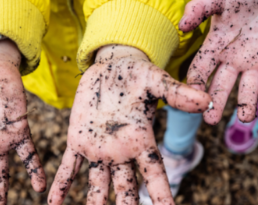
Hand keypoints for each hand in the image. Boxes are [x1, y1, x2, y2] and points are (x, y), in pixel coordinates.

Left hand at [48, 45, 210, 204]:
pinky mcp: (78, 140)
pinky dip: (61, 185)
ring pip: (97, 184)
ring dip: (94, 203)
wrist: (110, 66)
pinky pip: (69, 167)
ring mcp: (99, 149)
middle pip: (126, 188)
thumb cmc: (137, 73)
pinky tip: (52, 203)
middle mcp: (122, 151)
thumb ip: (176, 93)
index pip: (154, 174)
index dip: (161, 195)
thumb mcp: (155, 80)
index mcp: (141, 140)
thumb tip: (205, 100)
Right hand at [179, 0, 257, 124]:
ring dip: (247, 104)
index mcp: (217, 46)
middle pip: (222, 85)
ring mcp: (256, 61)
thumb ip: (198, 8)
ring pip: (250, 88)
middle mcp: (234, 59)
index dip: (196, 82)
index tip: (193, 96)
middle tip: (210, 119)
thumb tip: (181, 26)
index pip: (202, 68)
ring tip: (246, 118)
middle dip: (216, 103)